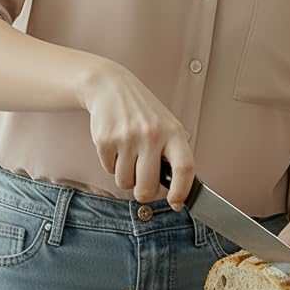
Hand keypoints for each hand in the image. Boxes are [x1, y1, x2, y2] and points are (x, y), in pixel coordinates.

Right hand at [78, 59, 194, 206]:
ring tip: (128, 157)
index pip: (184, 169)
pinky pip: (109, 170)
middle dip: (144, 193)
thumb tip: (181, 188)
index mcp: (173, 133)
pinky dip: (111, 165)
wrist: (111, 87)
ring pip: (125, 182)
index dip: (181, 191)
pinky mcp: (105, 140)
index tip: (175, 202)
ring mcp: (127, 138)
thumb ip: (175, 152)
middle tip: (143, 186)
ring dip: (126, 177)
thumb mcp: (168, 124)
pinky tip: (116, 146)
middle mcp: (151, 135)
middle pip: (148, 187)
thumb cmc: (142, 110)